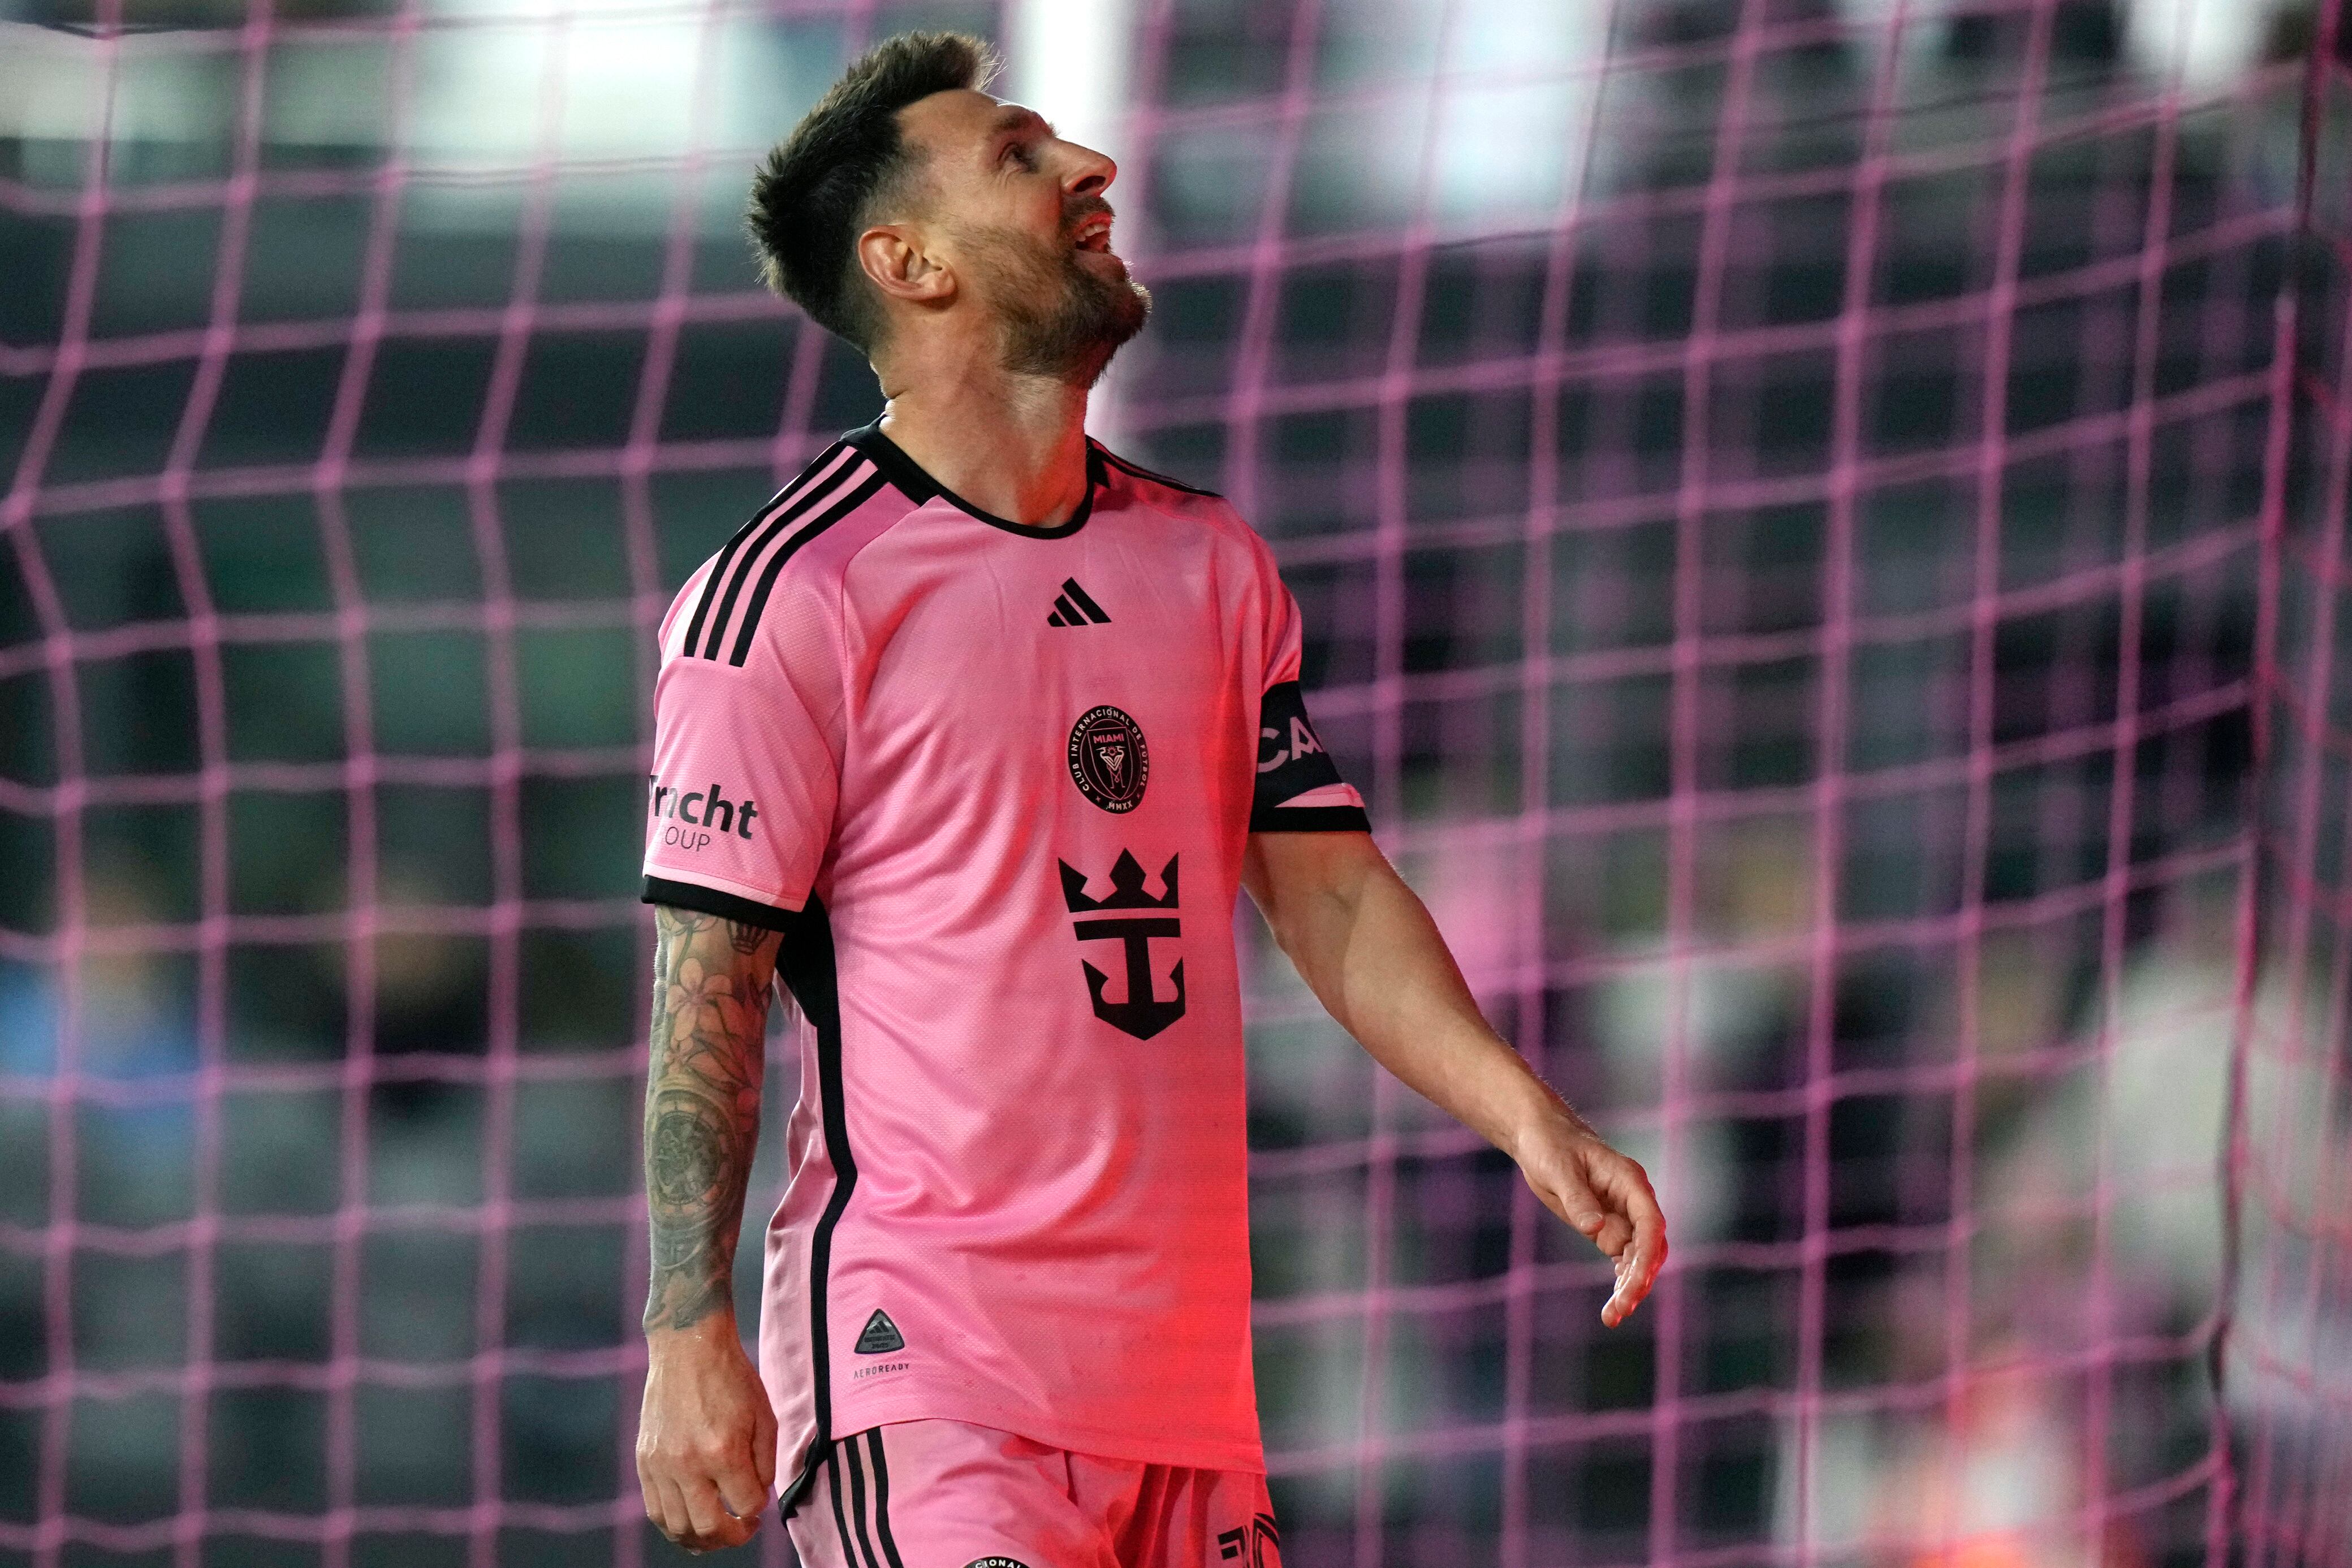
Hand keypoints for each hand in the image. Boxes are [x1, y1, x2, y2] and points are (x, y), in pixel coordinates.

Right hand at [637, 1318, 778, 1553]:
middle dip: (732, 1537)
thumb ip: (764, 1463)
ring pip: (677, 1527)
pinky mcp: (644, 1461)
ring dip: (700, 1540)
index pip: (747, 1505)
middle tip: (742, 1530)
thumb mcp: (764, 1415)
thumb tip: (756, 1499)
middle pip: (709, 1527)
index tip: (758, 1504)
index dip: (757, 1510)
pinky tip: (690, 1521)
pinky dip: (673, 1525)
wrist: (687, 1347)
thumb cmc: (732, 1378)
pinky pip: (655, 1510)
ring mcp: (661, 1465)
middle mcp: (689, 1463)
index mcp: (724, 1450)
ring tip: (716, 1534)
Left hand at [1512, 1109, 1666, 1327]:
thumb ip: (1579, 1199)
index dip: (1647, 1254)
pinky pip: (1621, 1259)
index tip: (1636, 1281)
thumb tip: (1596, 1230)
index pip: (1650, 1223)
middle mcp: (1633, 1201)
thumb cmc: (1551, 1146)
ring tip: (1613, 1317)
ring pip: (1636, 1258)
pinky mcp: (1608, 1228)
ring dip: (1629, 1287)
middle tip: (1620, 1309)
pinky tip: (1614, 1308)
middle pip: (1648, 1247)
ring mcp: (1623, 1216)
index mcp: (1630, 1181)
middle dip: (1638, 1279)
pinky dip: (1619, 1282)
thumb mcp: (1559, 1169)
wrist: (1540, 1139)